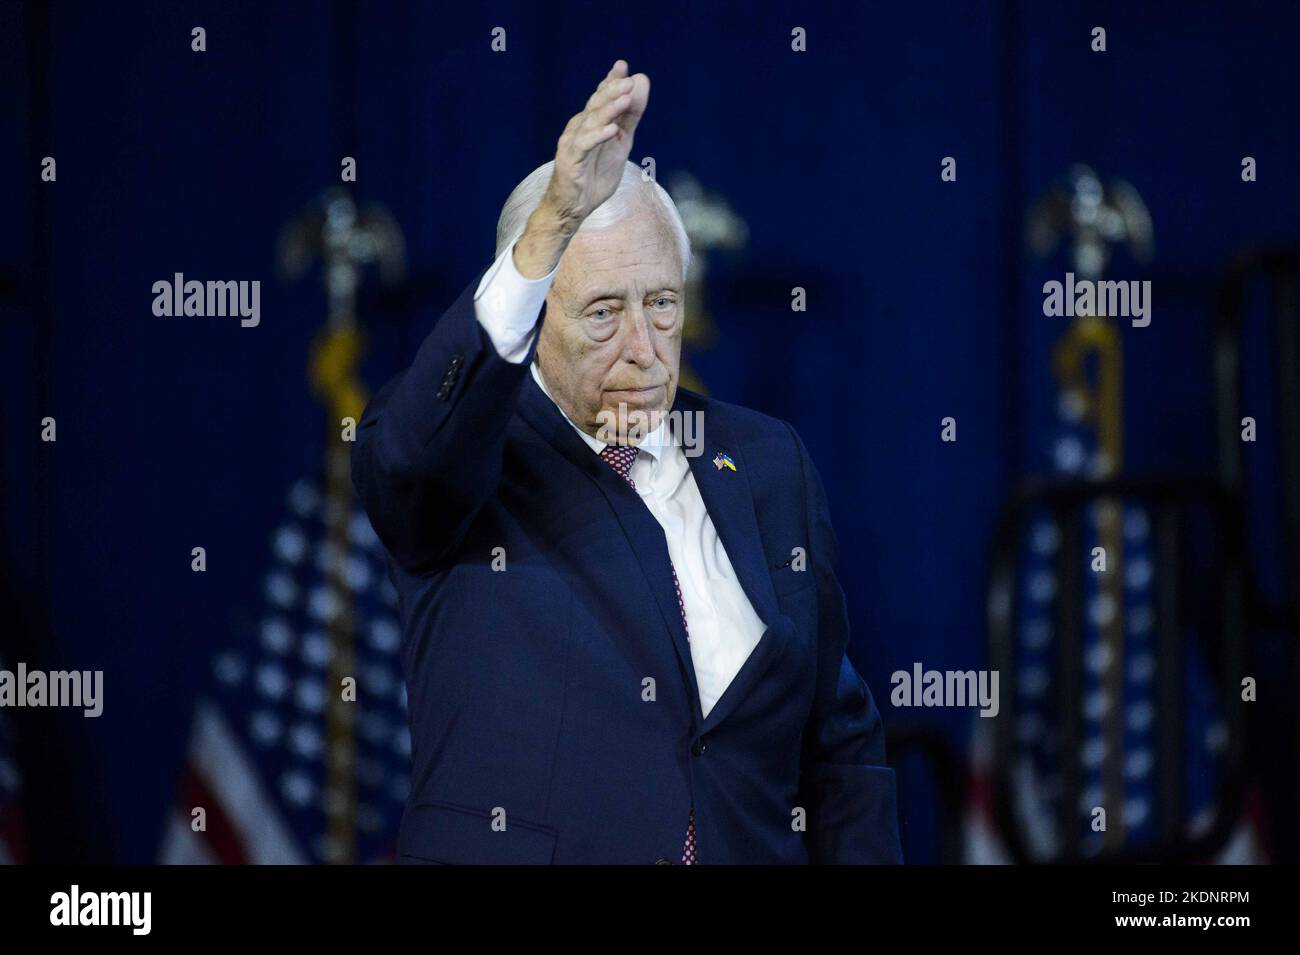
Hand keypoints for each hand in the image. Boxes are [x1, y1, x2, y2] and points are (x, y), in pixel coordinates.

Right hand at [514, 60, 649, 277]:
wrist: (572, 209)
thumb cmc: (593, 176)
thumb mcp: (619, 145)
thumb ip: (629, 119)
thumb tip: (640, 89)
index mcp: (589, 124)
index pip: (600, 99)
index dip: (610, 82)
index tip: (622, 67)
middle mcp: (578, 129)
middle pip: (595, 105)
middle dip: (612, 91)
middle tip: (628, 80)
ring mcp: (572, 144)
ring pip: (590, 121)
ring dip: (609, 109)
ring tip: (625, 98)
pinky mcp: (570, 162)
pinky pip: (584, 145)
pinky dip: (598, 136)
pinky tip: (612, 130)